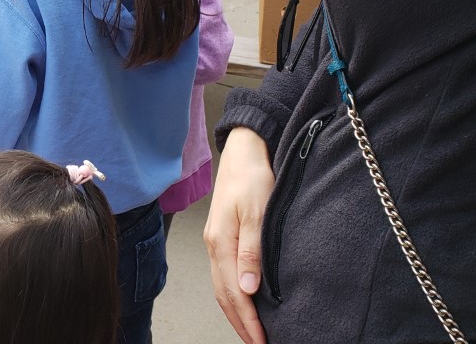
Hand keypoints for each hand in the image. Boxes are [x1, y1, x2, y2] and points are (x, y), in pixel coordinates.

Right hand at [204, 128, 274, 343]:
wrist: (244, 150)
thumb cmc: (252, 176)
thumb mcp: (257, 212)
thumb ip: (251, 251)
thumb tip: (248, 288)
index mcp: (220, 242)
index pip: (234, 292)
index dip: (248, 320)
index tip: (262, 340)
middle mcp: (214, 244)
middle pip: (223, 294)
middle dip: (239, 322)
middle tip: (257, 343)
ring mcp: (215, 241)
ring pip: (221, 286)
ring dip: (234, 311)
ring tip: (250, 330)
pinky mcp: (221, 236)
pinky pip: (223, 274)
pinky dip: (232, 294)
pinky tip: (243, 299)